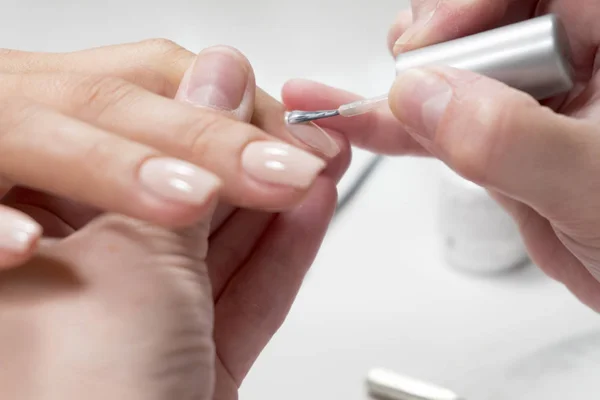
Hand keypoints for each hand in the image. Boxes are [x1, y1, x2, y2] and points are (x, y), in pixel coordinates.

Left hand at [0, 46, 350, 398]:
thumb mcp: (134, 258)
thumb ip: (186, 167)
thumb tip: (215, 82)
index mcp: (38, 246)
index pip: (128, 156)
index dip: (197, 122)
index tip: (249, 94)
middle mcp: (84, 287)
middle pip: (182, 201)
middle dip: (251, 160)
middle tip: (297, 125)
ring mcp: (143, 330)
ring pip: (221, 249)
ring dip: (279, 200)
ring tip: (321, 155)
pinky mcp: (191, 365)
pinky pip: (243, 296)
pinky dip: (284, 253)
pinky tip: (315, 209)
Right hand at [283, 1, 599, 311]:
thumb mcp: (590, 185)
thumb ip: (507, 137)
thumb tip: (422, 96)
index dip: (464, 8)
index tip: (422, 48)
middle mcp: (568, 61)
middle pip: (476, 25)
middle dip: (429, 50)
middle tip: (410, 86)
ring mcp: (528, 102)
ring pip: (450, 73)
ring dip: (396, 91)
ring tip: (347, 104)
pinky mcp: (499, 141)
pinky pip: (441, 123)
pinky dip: (396, 129)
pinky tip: (352, 124)